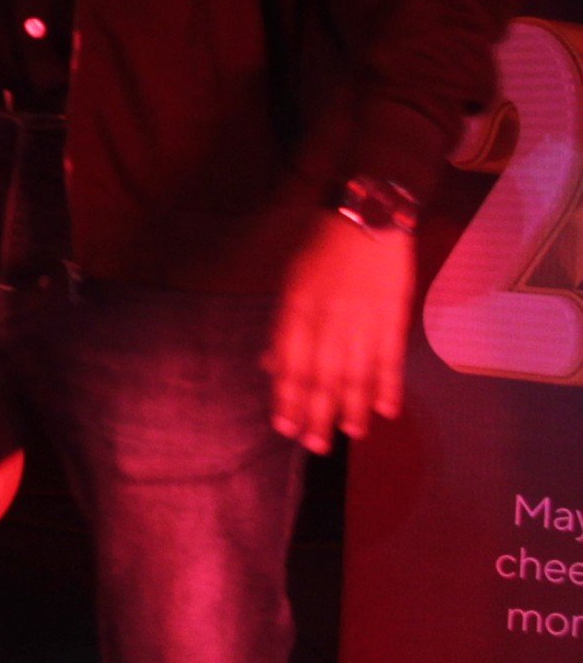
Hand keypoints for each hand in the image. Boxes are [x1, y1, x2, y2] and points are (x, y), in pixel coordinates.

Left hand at [265, 212, 413, 452]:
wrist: (367, 217)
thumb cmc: (321, 250)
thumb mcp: (290, 283)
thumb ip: (282, 328)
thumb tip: (269, 366)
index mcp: (296, 308)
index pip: (289, 363)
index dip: (287, 397)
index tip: (284, 426)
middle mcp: (327, 318)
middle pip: (321, 374)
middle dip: (316, 413)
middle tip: (313, 445)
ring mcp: (362, 318)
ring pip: (355, 372)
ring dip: (352, 407)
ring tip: (349, 434)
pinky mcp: (393, 316)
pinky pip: (389, 357)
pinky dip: (388, 385)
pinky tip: (387, 410)